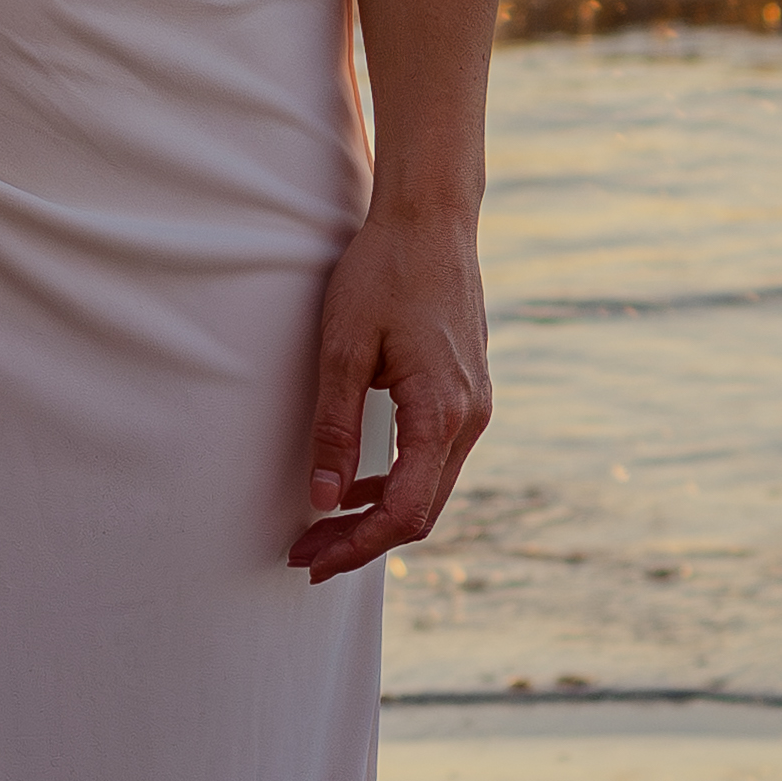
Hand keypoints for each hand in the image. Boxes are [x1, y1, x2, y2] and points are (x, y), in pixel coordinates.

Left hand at [290, 196, 490, 581]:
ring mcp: (476, 408)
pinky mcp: (469, 395)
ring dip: (377, 514)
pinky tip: (356, 484)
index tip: (311, 560)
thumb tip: (326, 500)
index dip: (357, 546)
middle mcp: (470, 419)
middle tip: (305, 554)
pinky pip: (434, 459)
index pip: (403, 511)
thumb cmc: (382, 273)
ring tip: (322, 526)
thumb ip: (336, 427)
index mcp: (441, 413)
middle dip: (362, 541)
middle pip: (420, 512)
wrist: (431, 220)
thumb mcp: (343, 347)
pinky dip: (396, 482)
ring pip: (429, 489)